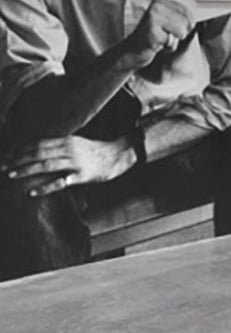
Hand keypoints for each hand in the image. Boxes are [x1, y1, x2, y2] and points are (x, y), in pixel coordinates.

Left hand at [2, 136, 134, 197]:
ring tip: (10, 174)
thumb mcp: (76, 143)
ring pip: (45, 165)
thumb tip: (38, 149)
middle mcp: (68, 149)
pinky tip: (32, 192)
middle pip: (38, 153)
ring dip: (26, 170)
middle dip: (17, 159)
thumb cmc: (96, 150)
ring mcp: (75, 163)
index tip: (6, 154)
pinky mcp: (81, 176)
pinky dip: (44, 187)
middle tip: (2, 165)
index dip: (20, 148)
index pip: (38, 142)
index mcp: (66, 140)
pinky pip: (59, 182)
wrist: (118, 155)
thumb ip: (59, 145)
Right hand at [125, 0, 193, 67]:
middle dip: (179, 33)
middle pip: (187, 22)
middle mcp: (156, 6)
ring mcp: (153, 18)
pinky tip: (155, 45)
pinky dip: (166, 47)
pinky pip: (172, 42)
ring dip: (173, 40)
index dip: (187, 25)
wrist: (132, 51)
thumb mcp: (168, 24)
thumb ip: (181, 19)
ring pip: (181, 31)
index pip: (188, 12)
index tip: (174, 29)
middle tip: (164, 35)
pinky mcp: (151, 32)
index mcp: (161, 1)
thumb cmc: (152, 38)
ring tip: (160, 39)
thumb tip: (198, 21)